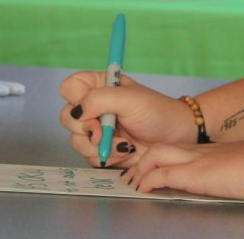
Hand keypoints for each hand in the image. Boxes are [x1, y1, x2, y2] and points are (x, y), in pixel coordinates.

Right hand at [59, 71, 199, 166]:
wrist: (176, 138)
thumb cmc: (158, 112)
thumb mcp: (130, 99)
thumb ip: (100, 99)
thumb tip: (78, 111)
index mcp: (99, 86)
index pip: (70, 87)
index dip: (76, 98)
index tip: (93, 106)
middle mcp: (94, 107)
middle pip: (67, 117)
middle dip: (87, 129)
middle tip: (105, 132)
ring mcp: (97, 130)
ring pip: (75, 140)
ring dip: (99, 146)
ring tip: (123, 144)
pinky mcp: (101, 149)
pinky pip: (88, 157)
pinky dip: (106, 157)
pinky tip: (125, 152)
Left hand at [120, 136, 243, 200]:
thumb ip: (235, 170)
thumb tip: (239, 180)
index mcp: (209, 151)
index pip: (177, 149)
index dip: (161, 158)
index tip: (154, 169)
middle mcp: (198, 151)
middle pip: (160, 147)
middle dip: (143, 161)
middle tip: (137, 176)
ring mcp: (194, 160)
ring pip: (155, 154)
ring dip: (141, 169)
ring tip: (135, 183)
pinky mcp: (193, 174)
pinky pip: (161, 174)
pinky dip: (147, 181)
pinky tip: (143, 190)